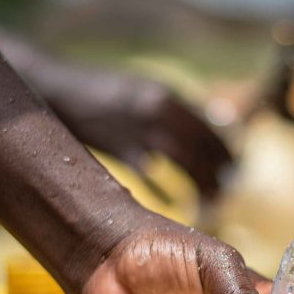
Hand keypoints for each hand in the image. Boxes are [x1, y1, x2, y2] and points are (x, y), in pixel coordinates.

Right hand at [40, 72, 232, 199]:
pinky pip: (152, 178)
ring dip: (201, 185)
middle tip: (226, 190)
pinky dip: (166, 194)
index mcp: (168, 94)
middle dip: (218, 172)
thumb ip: (173, 107)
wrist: (60, 90)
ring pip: (183, 164)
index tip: (234, 165)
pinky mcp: (119, 150)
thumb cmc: (104, 91)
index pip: (210, 126)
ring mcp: (139, 131)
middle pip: (201, 148)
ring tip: (211, 201)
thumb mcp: (145, 87)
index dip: (226, 149)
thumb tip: (210, 124)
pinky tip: (177, 205)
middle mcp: (158, 110)